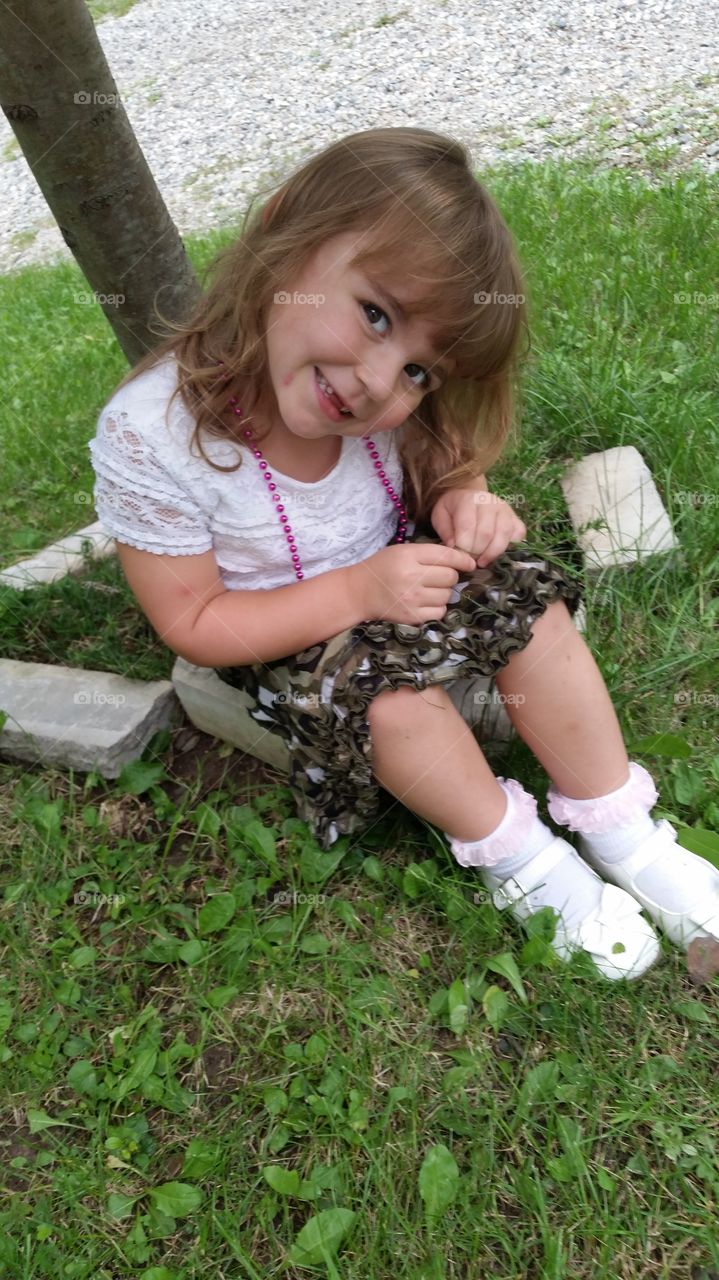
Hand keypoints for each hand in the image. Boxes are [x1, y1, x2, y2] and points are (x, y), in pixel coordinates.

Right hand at [351, 543, 476, 624]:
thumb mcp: (402, 551)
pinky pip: (440, 612)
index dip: (463, 560)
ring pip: (447, 596)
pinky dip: (437, 607)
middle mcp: (412, 577)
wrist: (359, 592)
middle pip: (451, 577)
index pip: (447, 557)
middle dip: (449, 576)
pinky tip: (424, 602)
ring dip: (443, 593)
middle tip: (437, 577)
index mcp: (409, 556)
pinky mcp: (412, 617)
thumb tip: (462, 561)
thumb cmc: (383, 567)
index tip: (469, 564)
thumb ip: (429, 553)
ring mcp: (412, 599)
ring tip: (427, 590)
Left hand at [431, 487, 525, 565]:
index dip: (463, 546)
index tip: (459, 557)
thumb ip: (444, 530)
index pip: (468, 526)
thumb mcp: (440, 515)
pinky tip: (497, 553)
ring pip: (504, 534)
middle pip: (487, 533)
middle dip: (477, 552)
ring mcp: (506, 509)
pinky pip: (519, 534)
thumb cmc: (453, 510)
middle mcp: (490, 502)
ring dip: (492, 553)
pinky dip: (511, 546)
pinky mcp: (515, 518)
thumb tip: (453, 546)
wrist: (468, 498)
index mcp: (469, 499)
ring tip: (482, 562)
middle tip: (470, 561)